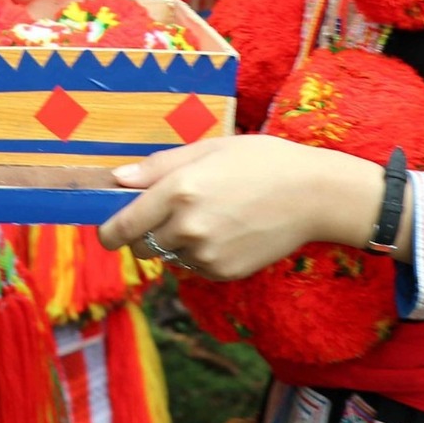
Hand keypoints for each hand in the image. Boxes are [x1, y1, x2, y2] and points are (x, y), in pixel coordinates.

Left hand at [97, 137, 381, 279]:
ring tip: (211, 216)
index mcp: (179, 190)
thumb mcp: (209, 149)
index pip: (122, 227)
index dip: (109, 232)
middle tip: (168, 214)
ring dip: (175, 244)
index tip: (109, 231)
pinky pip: (195, 268)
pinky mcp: (224, 273)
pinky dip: (201, 255)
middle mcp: (188, 227)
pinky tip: (228, 232)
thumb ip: (158, 167)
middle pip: (141, 247)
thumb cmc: (262, 161)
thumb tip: (117, 180)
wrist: (314, 195)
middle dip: (144, 235)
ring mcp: (206, 254)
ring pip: (169, 258)